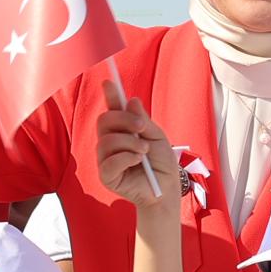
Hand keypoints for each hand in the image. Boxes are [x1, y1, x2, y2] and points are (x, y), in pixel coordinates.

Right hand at [94, 81, 177, 208]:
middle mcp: (111, 142)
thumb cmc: (162, 164)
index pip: (112, 110)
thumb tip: (132, 100)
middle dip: (124, 120)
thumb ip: (144, 121)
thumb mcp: (157, 137)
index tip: (109, 82)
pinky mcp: (106, 176)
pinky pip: (108, 161)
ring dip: (129, 143)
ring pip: (106, 141)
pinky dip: (126, 158)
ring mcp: (106, 159)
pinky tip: (137, 162)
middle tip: (142, 127)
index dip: (110, 96)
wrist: (166, 189)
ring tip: (144, 151)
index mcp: (123, 130)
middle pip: (104, 121)